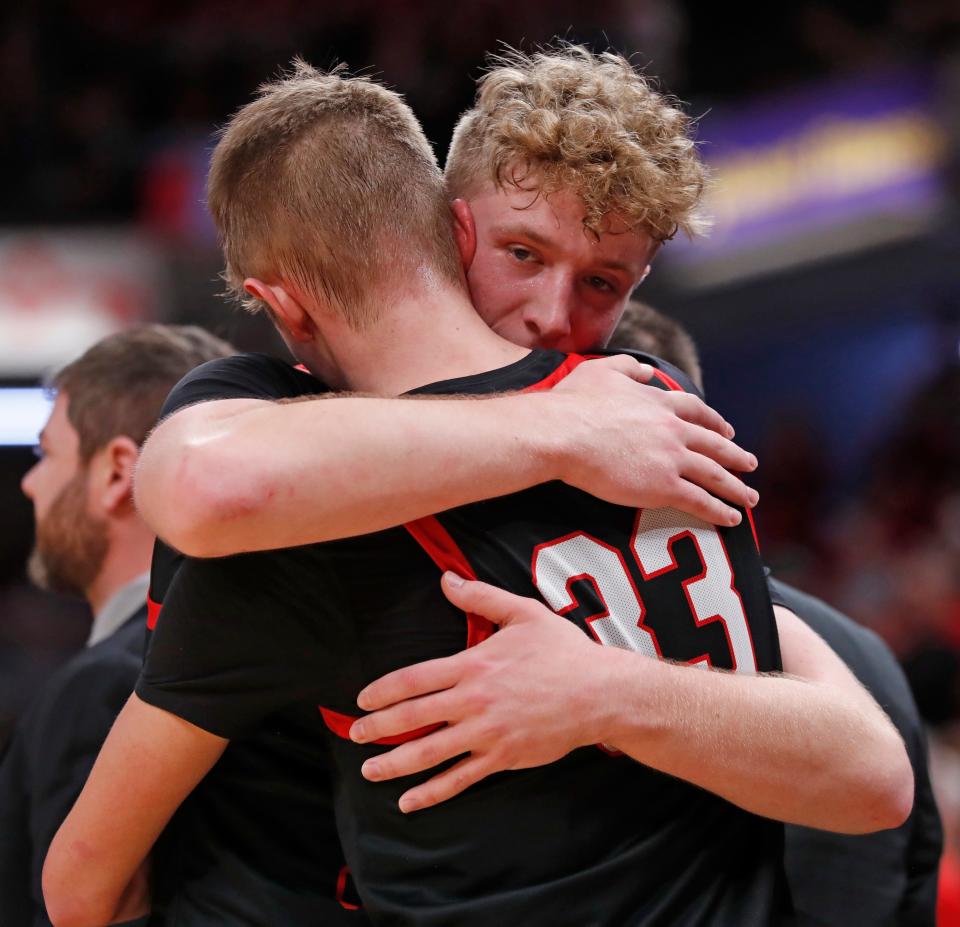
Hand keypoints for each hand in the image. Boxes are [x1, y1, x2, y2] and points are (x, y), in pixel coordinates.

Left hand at [350, 572, 623, 812]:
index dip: (383, 690)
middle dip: (378, 728)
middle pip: (414, 716)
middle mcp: (474, 700)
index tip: (362, 699)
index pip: (415, 678)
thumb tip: (446, 578)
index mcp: (474, 664)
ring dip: (395, 763)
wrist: (600, 693)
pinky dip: (432, 792)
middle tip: (354, 735)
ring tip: (370, 770)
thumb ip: (480, 597)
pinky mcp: (502, 757)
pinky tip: (408, 801)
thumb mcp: (523, 612)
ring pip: (430, 752)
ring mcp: (487, 732)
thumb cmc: (562, 650)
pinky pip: (460, 779)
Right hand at [552, 354, 757, 525]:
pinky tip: (731, 518)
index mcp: (658, 403)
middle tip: (750, 464)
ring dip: (736, 487)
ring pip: (715, 474)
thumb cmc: (574, 403)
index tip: (726, 431)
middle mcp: (672, 429)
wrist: (563, 433)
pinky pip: (700, 500)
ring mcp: (671, 458)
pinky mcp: (663, 486)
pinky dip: (719, 510)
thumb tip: (647, 372)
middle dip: (736, 456)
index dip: (714, 422)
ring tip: (749, 498)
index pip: (696, 412)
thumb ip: (629, 368)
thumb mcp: (602, 371)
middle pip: (714, 444)